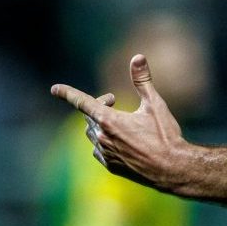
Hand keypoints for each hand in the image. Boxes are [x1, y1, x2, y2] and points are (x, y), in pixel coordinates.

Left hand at [51, 54, 185, 190]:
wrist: (172, 168)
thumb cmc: (165, 135)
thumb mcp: (155, 104)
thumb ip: (142, 80)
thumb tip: (137, 57)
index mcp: (110, 120)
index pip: (83, 102)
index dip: (68, 93)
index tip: (54, 88)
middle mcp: (103, 138)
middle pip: (89, 117)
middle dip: (99, 105)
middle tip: (114, 100)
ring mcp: (106, 154)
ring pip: (92, 134)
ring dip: (99, 123)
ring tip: (117, 120)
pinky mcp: (111, 166)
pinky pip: (98, 150)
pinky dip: (103, 141)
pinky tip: (119, 140)